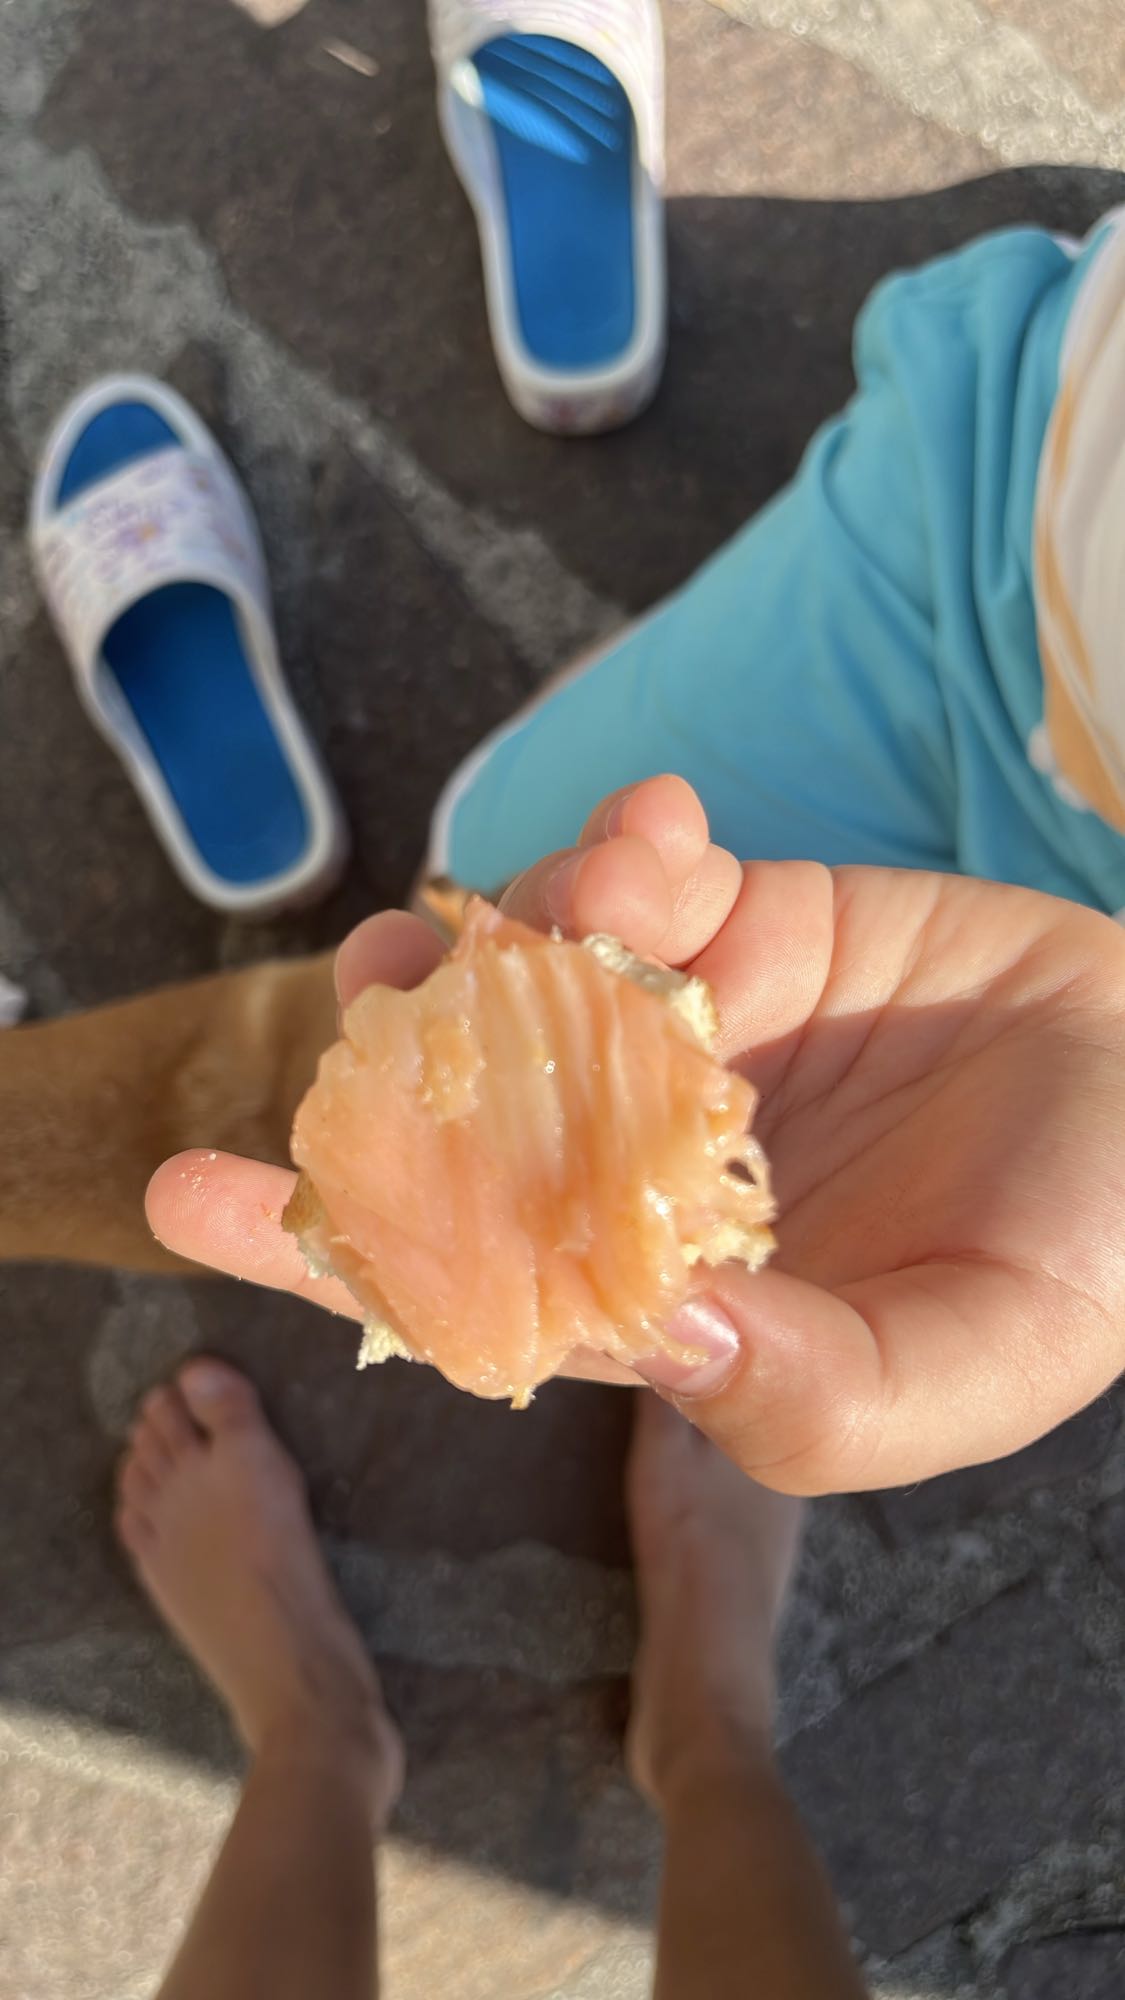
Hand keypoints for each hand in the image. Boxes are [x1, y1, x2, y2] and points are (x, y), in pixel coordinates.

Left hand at [147, 780, 1124, 1493]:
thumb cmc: (1084, 1256)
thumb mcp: (973, 1368)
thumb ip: (818, 1400)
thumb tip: (655, 1342)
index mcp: (665, 1289)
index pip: (461, 1277)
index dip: (325, 1247)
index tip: (193, 1199)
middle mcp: (644, 1161)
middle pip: (458, 1109)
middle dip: (387, 1050)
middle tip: (375, 987)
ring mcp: (688, 1035)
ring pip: (529, 975)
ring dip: (514, 929)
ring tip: (586, 907)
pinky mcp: (746, 924)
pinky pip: (643, 879)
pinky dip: (629, 848)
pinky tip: (668, 835)